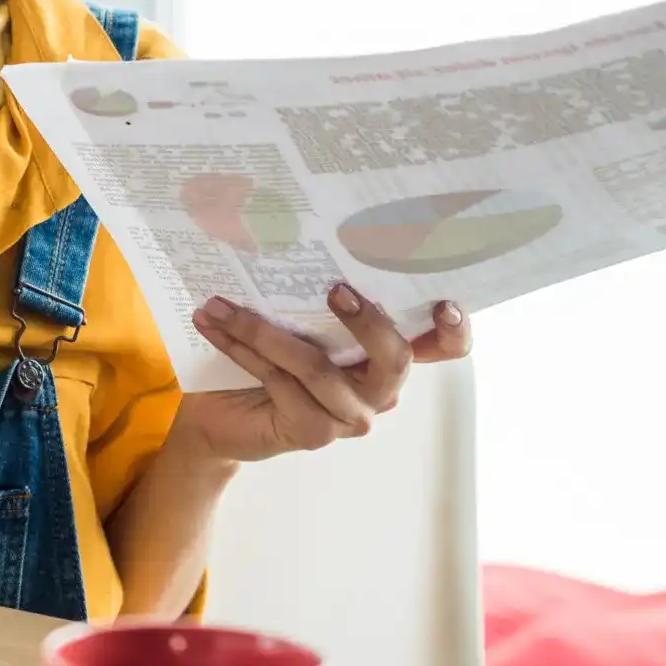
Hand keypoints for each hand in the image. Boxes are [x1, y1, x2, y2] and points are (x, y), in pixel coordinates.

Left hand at [169, 284, 471, 465]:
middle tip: (335, 289)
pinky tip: (211, 324)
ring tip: (221, 303)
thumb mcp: (295, 318)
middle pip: (395, 358)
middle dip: (367, 321)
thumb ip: (312, 294)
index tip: (445, 302)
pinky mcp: (314, 433)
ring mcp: (351, 416)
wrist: (217, 415)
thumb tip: (296, 232)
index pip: (442, 347)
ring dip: (264, 329)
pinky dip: (241, 349)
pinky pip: (280, 382)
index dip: (454, 330)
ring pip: (318, 367)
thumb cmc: (265, 357)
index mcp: (385, 356)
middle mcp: (379, 390)